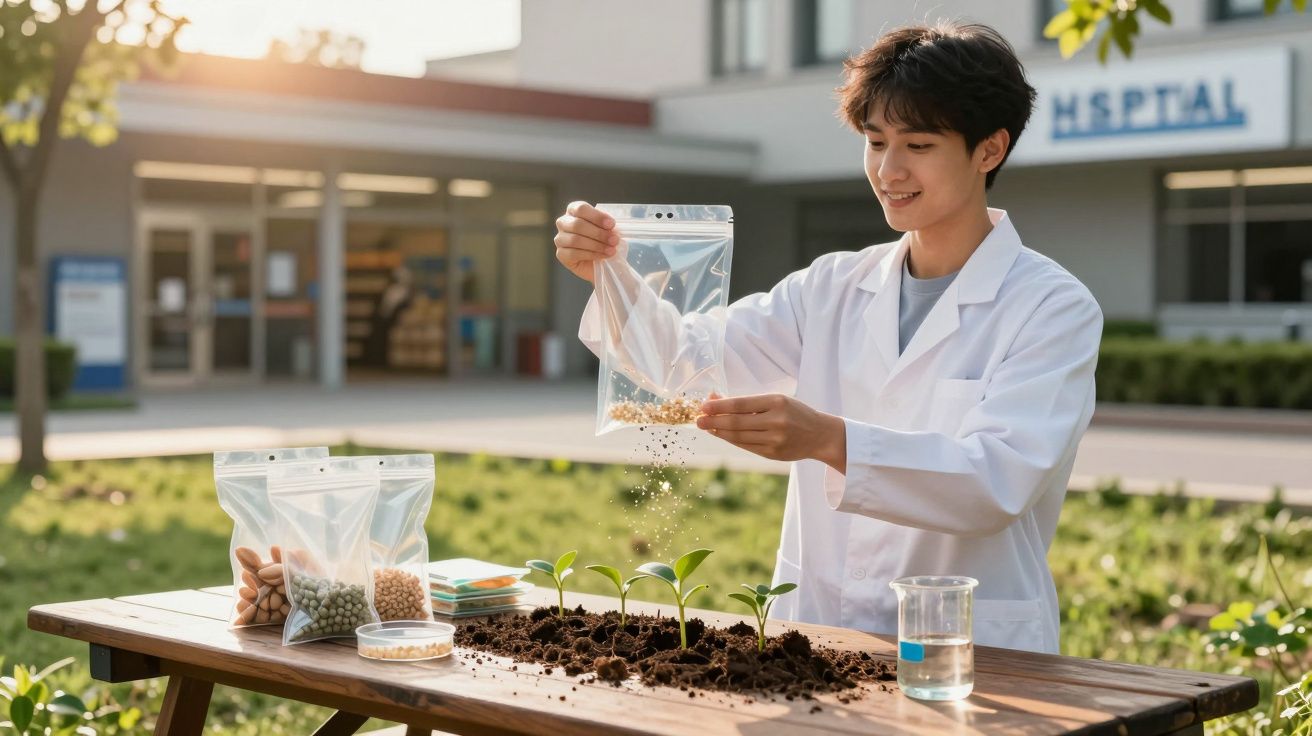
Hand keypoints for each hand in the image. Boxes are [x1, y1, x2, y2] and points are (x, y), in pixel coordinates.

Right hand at [554, 201, 620, 283]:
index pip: (581, 208)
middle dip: (598, 233)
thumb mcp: (607, 229)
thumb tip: (611, 228)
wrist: (598, 262)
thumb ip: (607, 225)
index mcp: (573, 210)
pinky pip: (574, 253)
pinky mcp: (560, 254)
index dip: (597, 216)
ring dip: (596, 245)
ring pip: (575, 240)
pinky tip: (602, 256)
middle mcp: (563, 222)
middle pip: (577, 224)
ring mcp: (559, 238)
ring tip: (611, 250)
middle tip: (614, 240)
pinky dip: (591, 255)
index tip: (612, 224)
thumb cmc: (602, 240)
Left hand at [696, 393, 846, 471]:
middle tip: (698, 420)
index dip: (719, 406)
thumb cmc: (795, 413)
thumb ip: (748, 402)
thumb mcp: (776, 400)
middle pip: (737, 422)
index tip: (704, 406)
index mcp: (777, 402)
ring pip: (739, 437)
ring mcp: (775, 440)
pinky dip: (732, 440)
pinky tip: (722, 434)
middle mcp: (776, 421)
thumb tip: (716, 398)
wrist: (820, 435)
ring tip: (707, 427)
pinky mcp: (773, 454)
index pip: (741, 404)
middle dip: (714, 421)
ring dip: (720, 432)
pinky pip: (746, 446)